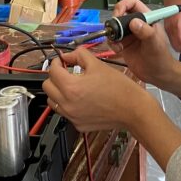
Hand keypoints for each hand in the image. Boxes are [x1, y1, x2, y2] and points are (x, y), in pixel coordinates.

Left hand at [43, 48, 157, 132]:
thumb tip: (68, 56)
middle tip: (66, 72)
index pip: (52, 70)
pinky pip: (65, 112)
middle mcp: (68, 104)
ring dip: (58, 91)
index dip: (57, 61)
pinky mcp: (78, 125)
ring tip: (73, 86)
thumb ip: (79, 55)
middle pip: (47, 86)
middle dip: (55, 76)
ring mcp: (72, 116)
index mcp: (71, 87)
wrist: (133, 109)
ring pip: (53, 101)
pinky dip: (68, 104)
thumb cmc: (119, 88)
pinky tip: (82, 99)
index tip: (63, 60)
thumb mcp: (98, 64)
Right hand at [109, 0, 179, 86]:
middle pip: (120, 13)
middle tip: (115, 31)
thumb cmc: (160, 58)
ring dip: (112, 33)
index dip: (123, 5)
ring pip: (114, 26)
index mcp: (146, 18)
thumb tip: (134, 22)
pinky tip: (118, 50)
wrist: (157, 75)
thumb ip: (146, 32)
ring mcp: (129, 34)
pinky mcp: (123, 44)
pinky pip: (112, 39)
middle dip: (115, 21)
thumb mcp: (154, 44)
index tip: (118, 15)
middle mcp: (136, 23)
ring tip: (117, 43)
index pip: (132, 3)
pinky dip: (112, 43)